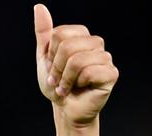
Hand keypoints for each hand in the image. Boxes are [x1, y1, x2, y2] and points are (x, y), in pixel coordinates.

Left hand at [34, 4, 118, 126]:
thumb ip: (43, 33)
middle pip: (67, 46)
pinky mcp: (112, 73)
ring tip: (65, 87)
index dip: (51, 55)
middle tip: (57, 81)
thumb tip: (39, 7)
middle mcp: (96, 43)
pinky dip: (77, 84)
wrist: (65, 109)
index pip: (59, 35)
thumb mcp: (44, 58)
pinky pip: (89, 72)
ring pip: (77, 60)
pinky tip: (79, 90)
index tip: (53, 68)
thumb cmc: (57, 85)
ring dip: (65, 79)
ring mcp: (106, 57)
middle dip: (56, 68)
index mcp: (81, 35)